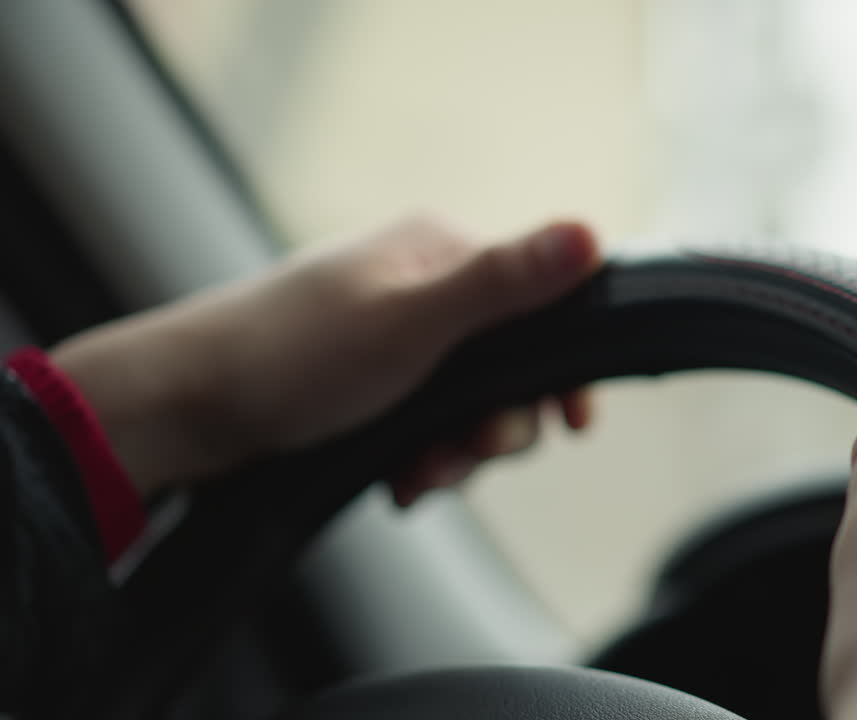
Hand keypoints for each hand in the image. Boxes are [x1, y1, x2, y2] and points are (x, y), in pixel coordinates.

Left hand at [51, 217, 601, 500]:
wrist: (181, 409)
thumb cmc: (291, 356)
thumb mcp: (412, 322)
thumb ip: (504, 284)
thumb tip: (590, 233)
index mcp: (438, 252)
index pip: (540, 301)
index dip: (560, 367)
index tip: (573, 422)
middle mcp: (420, 286)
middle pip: (507, 364)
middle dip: (495, 424)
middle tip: (468, 455)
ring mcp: (391, 335)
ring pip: (467, 403)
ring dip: (457, 451)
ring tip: (420, 475)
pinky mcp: (366, 381)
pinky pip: (425, 423)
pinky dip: (422, 457)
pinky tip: (400, 479)